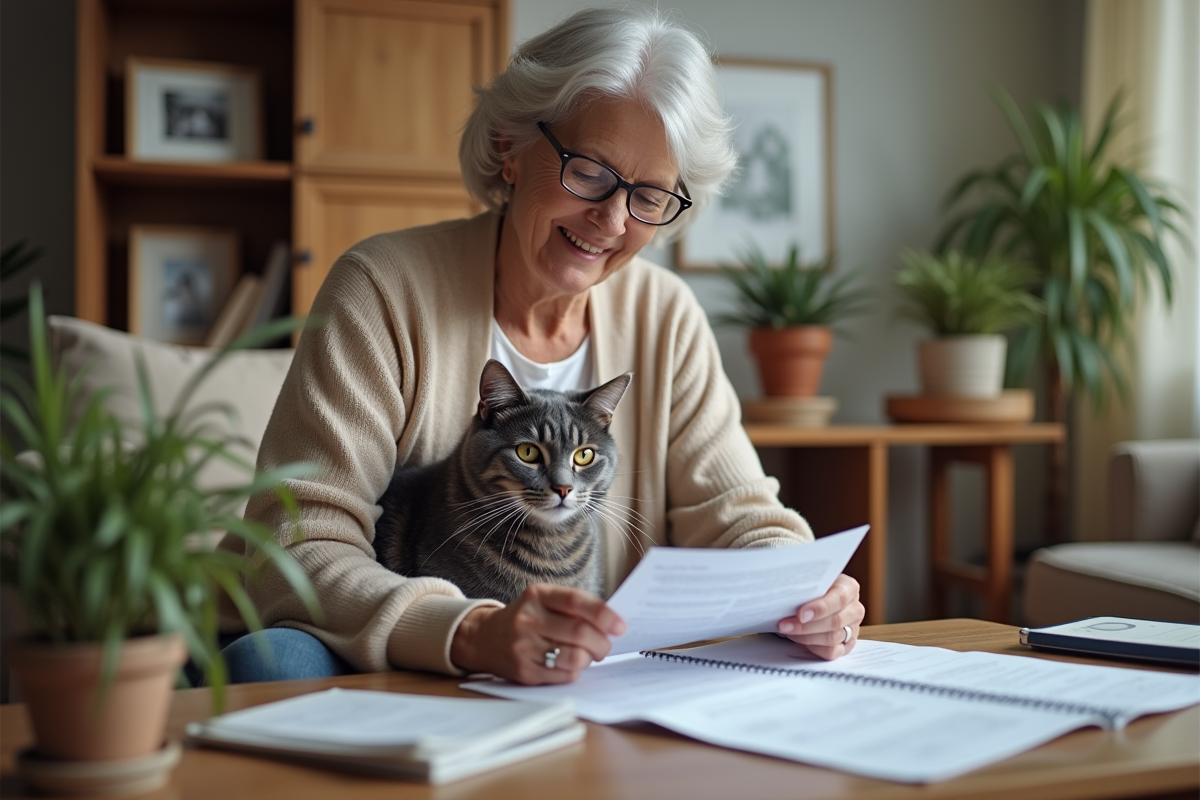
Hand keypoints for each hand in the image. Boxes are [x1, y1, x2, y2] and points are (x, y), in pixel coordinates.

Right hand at [450, 584, 625, 684]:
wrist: (483, 638)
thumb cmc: (525, 617)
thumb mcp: (543, 600)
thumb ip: (573, 606)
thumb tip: (612, 623)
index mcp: (537, 595)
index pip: (576, 601)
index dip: (603, 614)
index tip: (620, 625)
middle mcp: (528, 619)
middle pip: (579, 632)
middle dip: (602, 642)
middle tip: (606, 645)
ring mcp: (524, 647)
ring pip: (574, 657)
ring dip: (590, 658)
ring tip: (590, 655)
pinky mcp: (525, 671)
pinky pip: (564, 675)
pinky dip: (575, 671)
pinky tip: (570, 664)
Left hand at [776, 573, 863, 659]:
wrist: (815, 597)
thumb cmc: (812, 587)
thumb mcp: (811, 580)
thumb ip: (807, 587)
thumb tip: (789, 596)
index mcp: (849, 588)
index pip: (840, 598)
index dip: (820, 608)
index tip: (801, 614)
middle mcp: (854, 609)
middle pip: (835, 622)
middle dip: (806, 626)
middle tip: (785, 625)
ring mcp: (852, 628)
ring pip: (832, 639)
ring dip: (805, 637)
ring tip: (787, 630)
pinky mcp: (846, 645)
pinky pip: (831, 652)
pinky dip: (813, 648)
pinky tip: (799, 639)